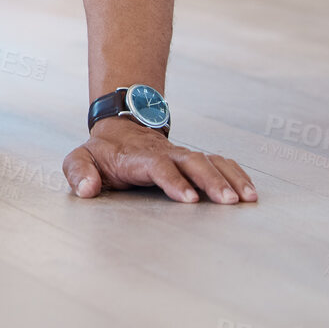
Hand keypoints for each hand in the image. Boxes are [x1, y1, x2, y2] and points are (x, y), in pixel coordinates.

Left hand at [64, 118, 258, 203]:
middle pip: (191, 161)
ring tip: (247, 198)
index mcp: (136, 157)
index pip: (157, 166)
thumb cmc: (102, 152)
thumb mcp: (80, 159)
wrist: (120, 128)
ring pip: (210, 161)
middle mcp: (164, 153)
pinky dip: (236, 174)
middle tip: (227, 201)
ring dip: (229, 178)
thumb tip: (86, 189)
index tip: (188, 198)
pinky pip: (220, 163)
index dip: (173, 180)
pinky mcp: (194, 160)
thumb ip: (78, 173)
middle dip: (210, 180)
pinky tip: (250, 192)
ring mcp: (181, 155)